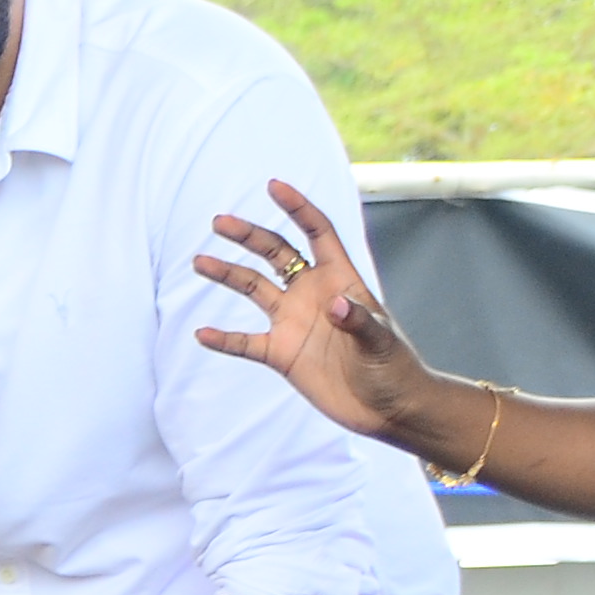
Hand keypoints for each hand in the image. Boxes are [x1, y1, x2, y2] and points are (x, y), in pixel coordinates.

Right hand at [193, 181, 453, 452]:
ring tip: (200, 261)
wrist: (387, 407)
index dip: (297, 208)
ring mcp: (293, 323)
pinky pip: (245, 342)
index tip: (273, 187)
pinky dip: (224, 339)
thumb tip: (335, 303)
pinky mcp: (282, 354)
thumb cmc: (393, 367)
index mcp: (340, 278)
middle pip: (275, 253)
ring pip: (253, 289)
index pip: (316, 233)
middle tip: (219, 222)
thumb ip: (358, 320)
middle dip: (248, 236)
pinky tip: (202, 333)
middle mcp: (312, 294)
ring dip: (227, 275)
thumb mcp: (380, 342)